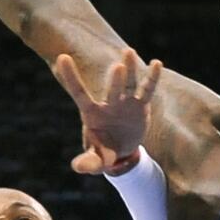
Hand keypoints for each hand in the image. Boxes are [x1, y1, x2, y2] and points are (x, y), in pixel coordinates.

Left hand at [52, 49, 162, 175]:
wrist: (121, 151)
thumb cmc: (103, 152)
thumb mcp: (96, 160)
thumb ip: (89, 163)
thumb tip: (78, 167)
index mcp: (92, 113)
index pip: (79, 93)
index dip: (71, 77)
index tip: (62, 57)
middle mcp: (108, 104)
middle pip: (111, 90)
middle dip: (114, 80)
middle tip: (117, 68)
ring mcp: (125, 102)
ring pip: (128, 83)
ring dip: (130, 69)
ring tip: (129, 53)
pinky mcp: (140, 105)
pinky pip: (147, 90)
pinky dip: (152, 78)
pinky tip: (157, 64)